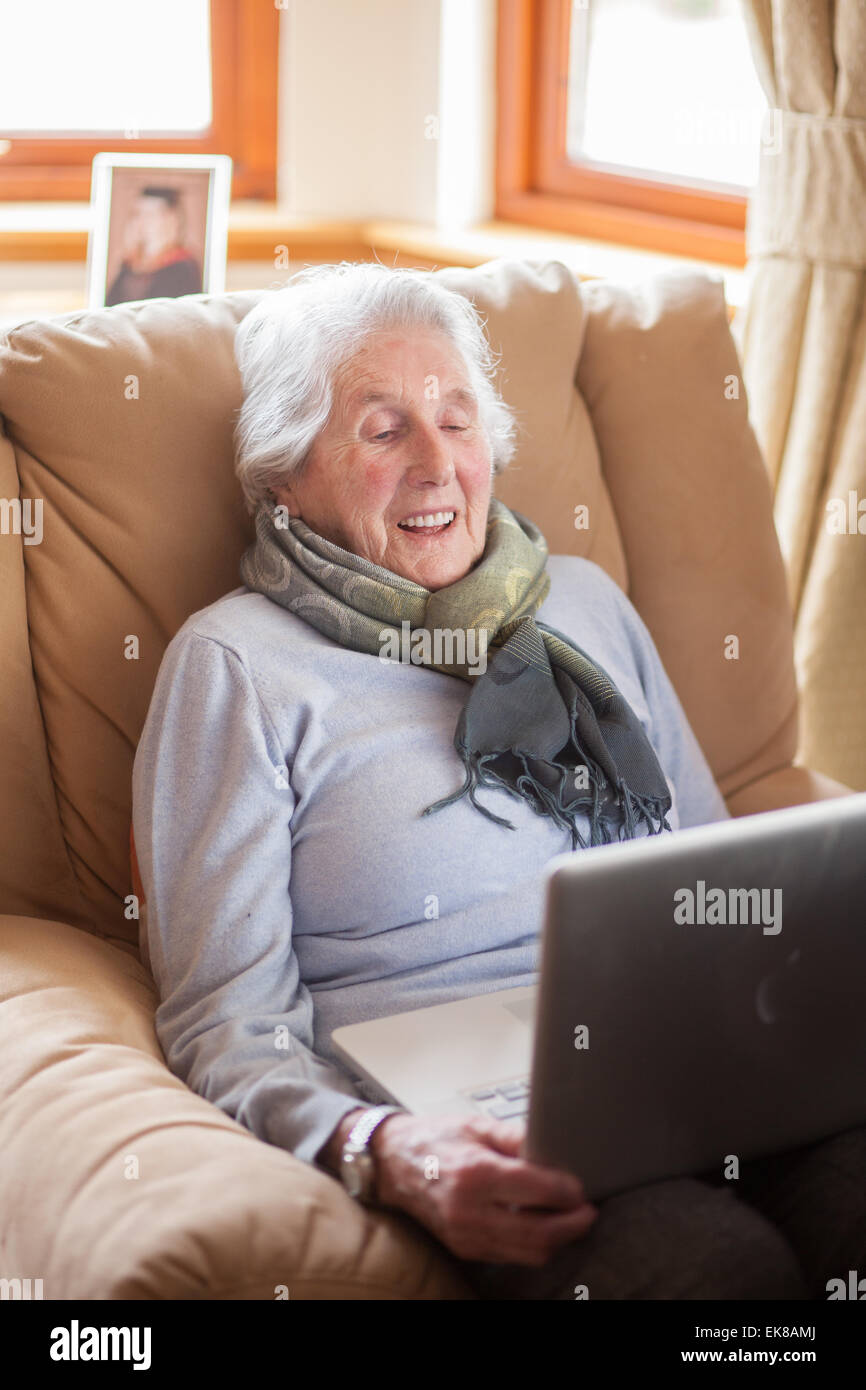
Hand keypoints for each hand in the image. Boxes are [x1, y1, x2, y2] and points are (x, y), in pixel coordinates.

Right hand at [368, 1111, 596, 1266]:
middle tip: (588, 1211)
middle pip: (538, 1233)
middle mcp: (470, 1211)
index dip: (567, 1192)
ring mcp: (465, 1235)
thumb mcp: (477, 1125)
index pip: (537, 1190)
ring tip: (570, 1220)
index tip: (581, 1187)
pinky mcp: (463, 1247)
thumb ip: (518, 1137)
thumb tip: (555, 1149)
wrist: (392, 1163)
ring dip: (556, 1240)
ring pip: (527, 1252)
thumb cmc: (435, 1139)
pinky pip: (509, 1255)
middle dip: (572, 1225)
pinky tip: (540, 1225)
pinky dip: (531, 1244)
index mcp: (475, 1174)